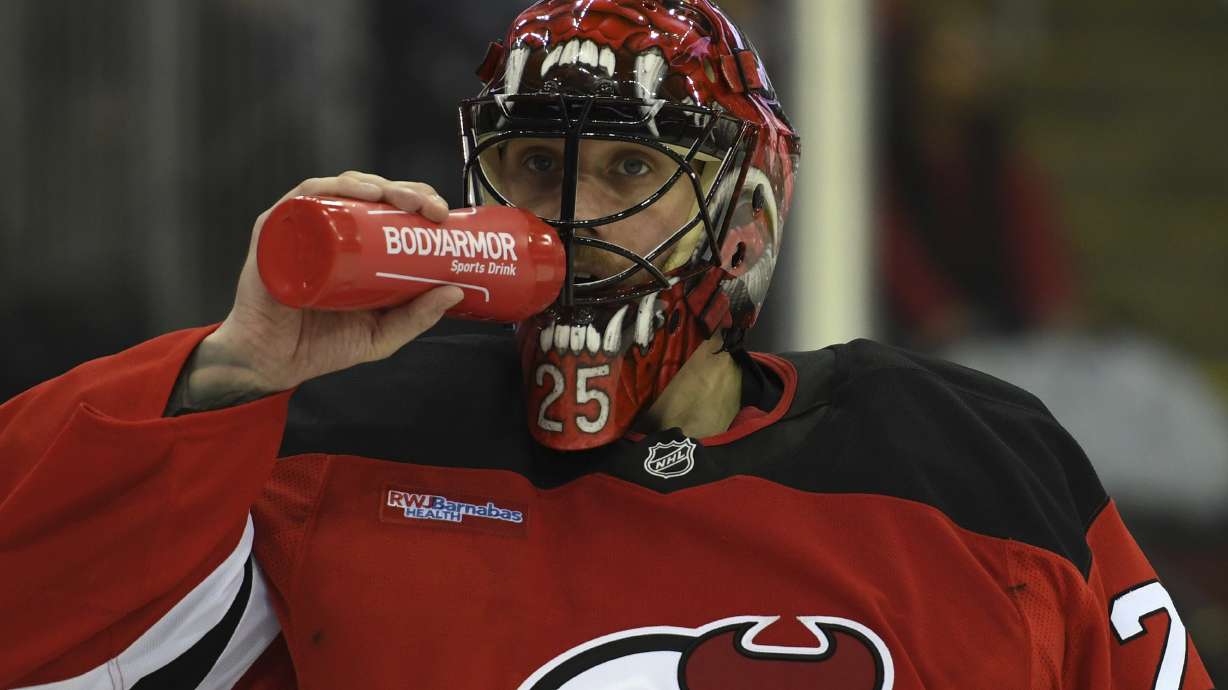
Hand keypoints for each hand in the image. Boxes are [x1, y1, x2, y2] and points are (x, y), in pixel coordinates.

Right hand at [206, 172, 462, 394]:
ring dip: (373, 184)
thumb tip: (456, 291)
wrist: (272, 364)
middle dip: (404, 190)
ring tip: (398, 198)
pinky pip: (300, 200)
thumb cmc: (321, 344)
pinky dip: (328, 189)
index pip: (389, 208)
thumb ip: (416, 317)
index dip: (418, 201)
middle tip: (429, 207)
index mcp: (355, 245)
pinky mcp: (274, 233)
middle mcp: (328, 230)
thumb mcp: (381, 333)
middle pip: (369, 192)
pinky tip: (355, 193)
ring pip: (339, 188)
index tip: (442, 215)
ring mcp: (301, 228)